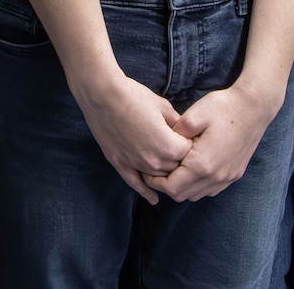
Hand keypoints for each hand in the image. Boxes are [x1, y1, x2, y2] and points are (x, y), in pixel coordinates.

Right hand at [75, 73, 193, 204]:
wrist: (101, 94)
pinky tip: (154, 199)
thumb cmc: (133, 96)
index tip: (191, 139)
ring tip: (172, 170)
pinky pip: (135, 183)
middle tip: (180, 149)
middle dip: (181, 160)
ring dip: (166, 173)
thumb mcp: (163, 107)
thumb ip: (179, 124)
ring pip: (158, 177)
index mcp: (169, 146)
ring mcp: (136, 164)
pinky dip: (146, 192)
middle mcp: (155, 161)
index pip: (191, 155)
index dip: (192, 145)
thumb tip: (186, 132)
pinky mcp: (120, 163)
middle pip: (176, 169)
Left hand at [145, 79, 282, 201]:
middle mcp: (216, 176)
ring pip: (196, 194)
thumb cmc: (222, 108)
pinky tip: (191, 168)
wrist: (254, 107)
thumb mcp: (193, 115)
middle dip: (166, 186)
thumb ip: (175, 134)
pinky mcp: (234, 174)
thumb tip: (163, 145)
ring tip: (173, 168)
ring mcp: (227, 178)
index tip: (146, 171)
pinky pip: (210, 189)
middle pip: (183, 195)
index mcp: (202, 164)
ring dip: (182, 186)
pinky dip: (197, 185)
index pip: (172, 188)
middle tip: (156, 169)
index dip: (155, 182)